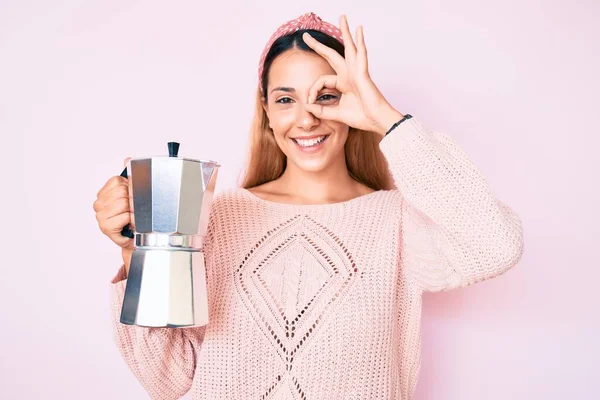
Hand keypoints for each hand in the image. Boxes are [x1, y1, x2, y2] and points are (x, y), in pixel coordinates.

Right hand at [93, 157, 133, 250]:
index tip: (133, 197)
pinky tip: (129, 224)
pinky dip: (131, 220)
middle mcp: (99, 203)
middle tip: (134, 209)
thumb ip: (129, 177)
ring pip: (123, 203)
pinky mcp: (105, 227)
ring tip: (132, 217)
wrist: (136, 237)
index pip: (118, 181)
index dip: (130, 188)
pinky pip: (124, 217)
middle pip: (122, 192)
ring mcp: (100, 215)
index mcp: (104, 192)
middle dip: (134, 200)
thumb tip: (127, 159)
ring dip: (133, 211)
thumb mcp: (133, 194)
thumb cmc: (133, 216)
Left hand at [302, 15, 403, 135]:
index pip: (321, 80)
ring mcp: (356, 72)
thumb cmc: (361, 117)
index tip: (309, 101)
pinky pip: (361, 53)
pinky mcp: (363, 72)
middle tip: (306, 36)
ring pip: (349, 47)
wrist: (375, 121)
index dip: (312, 90)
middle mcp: (348, 75)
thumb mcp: (335, 114)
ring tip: (342, 17)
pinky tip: (359, 29)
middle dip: (318, 45)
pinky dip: (360, 41)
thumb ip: (321, 110)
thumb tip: (307, 105)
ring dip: (345, 32)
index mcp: (342, 83)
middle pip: (331, 55)